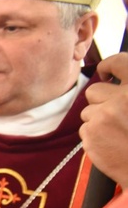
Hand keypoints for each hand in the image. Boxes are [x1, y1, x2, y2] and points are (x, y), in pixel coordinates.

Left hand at [80, 52, 127, 189]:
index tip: (104, 72)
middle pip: (94, 91)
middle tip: (113, 118)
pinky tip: (110, 145)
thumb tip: (110, 79)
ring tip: (116, 135)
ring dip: (96, 122)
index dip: (108, 66)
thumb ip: (127, 95)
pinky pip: (84, 129)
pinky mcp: (92, 131)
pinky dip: (93, 138)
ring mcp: (106, 114)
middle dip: (99, 103)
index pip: (118, 62)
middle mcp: (123, 97)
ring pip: (87, 112)